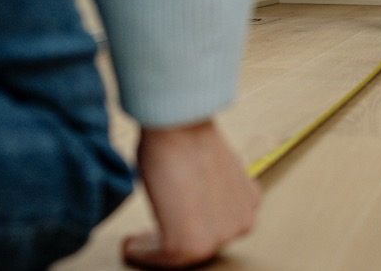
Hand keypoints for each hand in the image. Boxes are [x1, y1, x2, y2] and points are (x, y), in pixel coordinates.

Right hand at [122, 120, 259, 268]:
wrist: (179, 124)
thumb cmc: (186, 137)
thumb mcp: (208, 172)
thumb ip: (206, 193)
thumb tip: (187, 201)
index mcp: (249, 202)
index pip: (217, 227)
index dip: (189, 228)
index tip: (168, 229)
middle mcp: (241, 222)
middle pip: (200, 243)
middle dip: (171, 241)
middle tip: (147, 238)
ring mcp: (219, 235)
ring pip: (181, 255)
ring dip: (153, 249)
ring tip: (136, 241)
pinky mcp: (192, 244)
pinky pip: (163, 259)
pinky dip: (142, 252)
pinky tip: (131, 244)